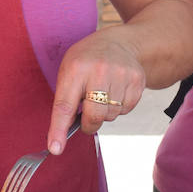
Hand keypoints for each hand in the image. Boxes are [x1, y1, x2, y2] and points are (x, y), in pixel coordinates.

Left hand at [47, 31, 144, 153]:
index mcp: (75, 69)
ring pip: (111, 116)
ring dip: (105, 113)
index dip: (58, 129)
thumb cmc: (86, 62)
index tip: (55, 149)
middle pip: (94, 116)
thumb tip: (62, 136)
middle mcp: (99, 70)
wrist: (119, 43)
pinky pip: (126, 111)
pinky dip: (119, 108)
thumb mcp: (68, 71)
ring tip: (103, 94)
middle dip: (89, 124)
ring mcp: (121, 74)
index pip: (65, 105)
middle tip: (87, 118)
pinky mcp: (137, 80)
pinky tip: (116, 91)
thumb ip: (66, 101)